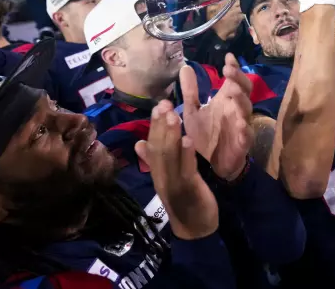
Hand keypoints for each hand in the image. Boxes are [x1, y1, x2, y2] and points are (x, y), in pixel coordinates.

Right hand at [134, 101, 218, 239]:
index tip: (157, 105)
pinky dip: (186, 155)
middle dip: (160, 125)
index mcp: (158, 173)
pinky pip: (185, 171)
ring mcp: (173, 184)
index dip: (154, 126)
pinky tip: (187, 140)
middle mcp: (162, 177)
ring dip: (170, 136)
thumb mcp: (168, 178)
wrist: (196, 230)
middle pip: (158, 148)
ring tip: (172, 115)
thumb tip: (139, 142)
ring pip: (169, 158)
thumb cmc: (185, 200)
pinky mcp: (188, 190)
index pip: (152, 146)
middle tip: (162, 103)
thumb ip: (155, 161)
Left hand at [181, 55, 254, 180]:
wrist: (210, 165)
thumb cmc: (204, 135)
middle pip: (244, 89)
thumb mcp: (192, 112)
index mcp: (225, 100)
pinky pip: (246, 134)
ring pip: (246, 109)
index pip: (233, 79)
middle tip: (229, 70)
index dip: (233, 67)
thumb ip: (190, 91)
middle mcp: (236, 109)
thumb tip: (185, 67)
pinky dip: (244, 128)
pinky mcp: (242, 143)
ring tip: (233, 91)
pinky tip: (240, 124)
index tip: (228, 56)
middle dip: (238, 78)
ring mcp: (241, 125)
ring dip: (241, 99)